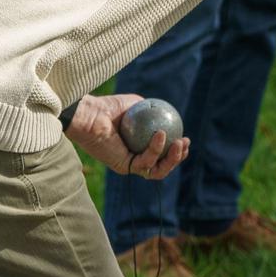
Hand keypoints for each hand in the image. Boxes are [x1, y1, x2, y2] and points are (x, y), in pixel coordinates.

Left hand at [66, 93, 189, 179]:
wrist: (91, 114)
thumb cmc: (109, 107)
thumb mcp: (136, 105)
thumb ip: (151, 111)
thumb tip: (168, 114)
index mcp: (138, 148)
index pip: (162, 155)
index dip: (176, 151)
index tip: (185, 138)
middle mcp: (134, 159)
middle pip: (162, 167)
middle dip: (177, 159)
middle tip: (184, 143)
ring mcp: (129, 165)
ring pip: (157, 171)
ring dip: (172, 159)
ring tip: (179, 143)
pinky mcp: (123, 166)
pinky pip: (145, 161)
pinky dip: (155, 149)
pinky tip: (161, 135)